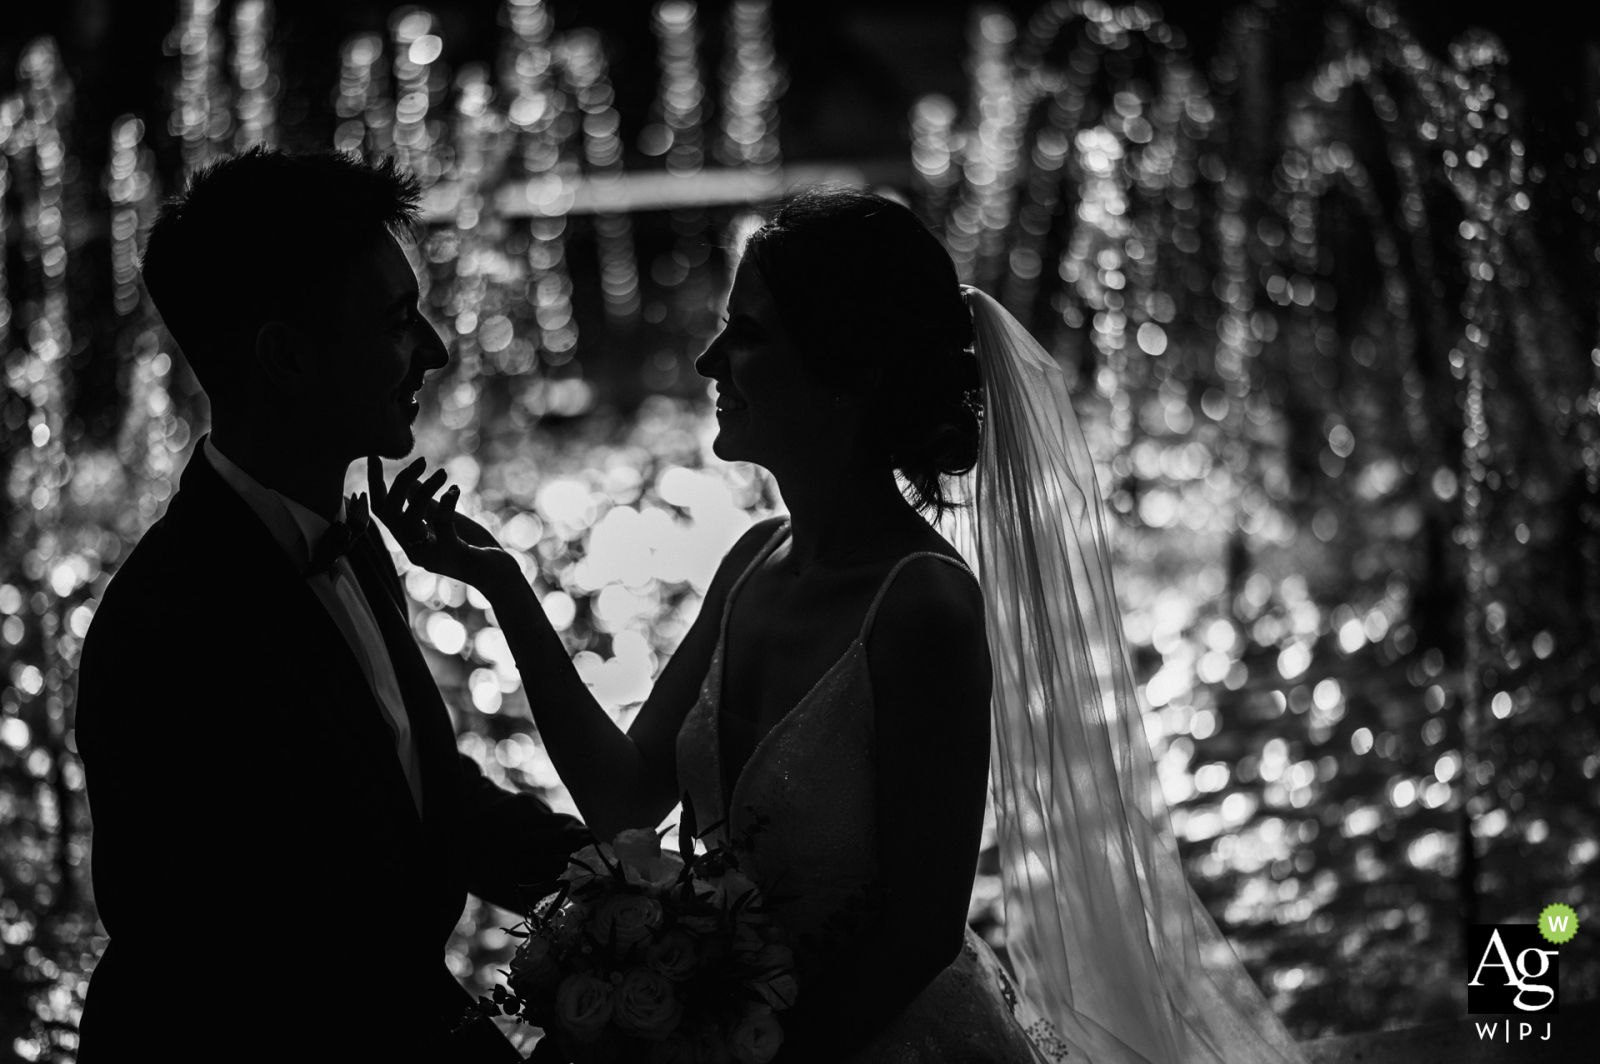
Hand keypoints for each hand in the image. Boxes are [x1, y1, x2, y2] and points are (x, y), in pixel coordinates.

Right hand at [367, 456, 517, 592]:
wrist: (501, 576)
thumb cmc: (474, 548)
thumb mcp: (447, 521)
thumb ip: (426, 504)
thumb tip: (410, 480)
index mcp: (410, 540)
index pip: (382, 512)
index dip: (375, 484)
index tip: (374, 456)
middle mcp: (414, 550)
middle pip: (389, 514)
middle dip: (399, 483)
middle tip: (420, 461)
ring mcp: (431, 556)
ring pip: (409, 519)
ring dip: (424, 490)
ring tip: (442, 474)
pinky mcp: (451, 555)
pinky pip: (440, 524)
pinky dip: (445, 503)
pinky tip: (454, 490)